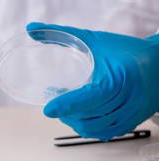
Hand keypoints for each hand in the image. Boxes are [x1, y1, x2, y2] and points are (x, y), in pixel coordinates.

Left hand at [27, 22, 158, 140]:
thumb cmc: (126, 51)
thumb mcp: (94, 39)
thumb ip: (61, 34)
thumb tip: (30, 27)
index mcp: (120, 78)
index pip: (91, 96)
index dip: (68, 104)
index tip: (47, 108)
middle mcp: (127, 100)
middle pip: (88, 115)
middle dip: (65, 112)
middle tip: (52, 103)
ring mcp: (130, 114)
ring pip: (92, 128)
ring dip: (73, 121)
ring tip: (63, 109)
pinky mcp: (130, 123)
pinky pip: (102, 133)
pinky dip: (86, 127)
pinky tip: (78, 117)